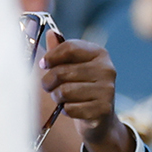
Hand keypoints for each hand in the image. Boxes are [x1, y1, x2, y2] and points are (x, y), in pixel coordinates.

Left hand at [40, 37, 132, 151]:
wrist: (100, 118)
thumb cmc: (83, 88)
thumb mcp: (73, 66)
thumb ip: (61, 51)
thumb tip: (50, 34)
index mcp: (99, 53)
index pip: (69, 48)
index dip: (51, 56)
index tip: (43, 64)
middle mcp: (107, 69)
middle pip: (63, 71)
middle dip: (48, 81)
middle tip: (48, 86)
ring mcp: (107, 90)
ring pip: (65, 91)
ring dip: (57, 97)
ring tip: (61, 98)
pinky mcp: (103, 109)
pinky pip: (71, 108)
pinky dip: (66, 110)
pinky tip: (72, 109)